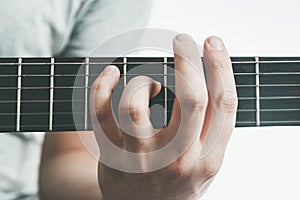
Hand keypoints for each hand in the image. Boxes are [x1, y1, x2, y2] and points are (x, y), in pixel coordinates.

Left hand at [90, 34, 237, 199]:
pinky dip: (102, 85)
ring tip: (149, 83)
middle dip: (188, 60)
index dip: (220, 67)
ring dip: (143, 80)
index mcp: (207, 158)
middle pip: (190, 99)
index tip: (211, 43)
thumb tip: (209, 77)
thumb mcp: (206, 163)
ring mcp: (142, 158)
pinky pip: (101, 112)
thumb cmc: (177, 182)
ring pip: (137, 103)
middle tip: (182, 39)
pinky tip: (110, 74)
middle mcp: (178, 159)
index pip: (222, 104)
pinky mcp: (112, 156)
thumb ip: (213, 129)